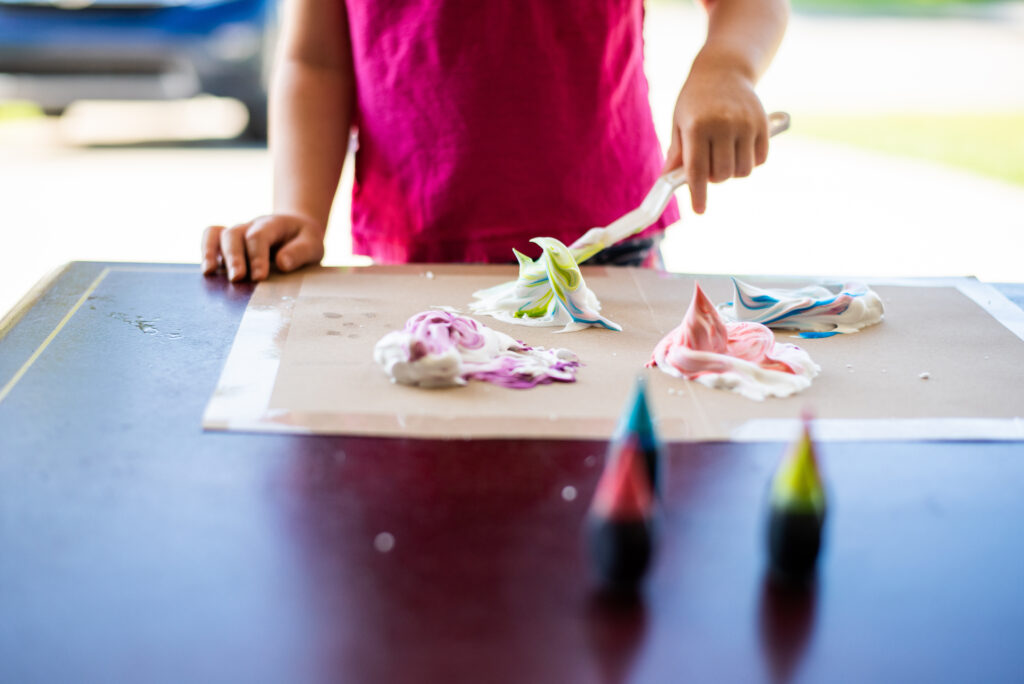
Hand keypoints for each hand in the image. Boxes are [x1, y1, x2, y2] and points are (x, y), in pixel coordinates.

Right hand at [201, 213, 325, 281]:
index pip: (259, 235)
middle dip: (234, 257)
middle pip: (234, 234)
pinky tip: (207, 270)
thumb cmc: (304, 241)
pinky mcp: (230, 244)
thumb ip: (300, 252)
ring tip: (210, 272)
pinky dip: (206, 251)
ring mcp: (238, 233)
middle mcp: (251, 226)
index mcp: (273, 224)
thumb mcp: (313, 245)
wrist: (297, 230)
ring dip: (212, 253)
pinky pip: (211, 238)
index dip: (257, 256)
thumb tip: (281, 263)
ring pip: (218, 234)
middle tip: (237, 278)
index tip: (259, 277)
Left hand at [663, 58, 768, 214]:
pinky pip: (759, 159)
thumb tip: (667, 180)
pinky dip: (750, 161)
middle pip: (722, 175)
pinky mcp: (763, 123)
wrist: (724, 69)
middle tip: (709, 164)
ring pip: (742, 171)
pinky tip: (741, 148)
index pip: (697, 170)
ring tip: (724, 155)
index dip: (698, 194)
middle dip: (714, 178)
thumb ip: (677, 153)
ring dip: (732, 171)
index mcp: (697, 126)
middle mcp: (723, 125)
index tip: (699, 210)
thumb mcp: (679, 122)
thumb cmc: (695, 100)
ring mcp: (746, 124)